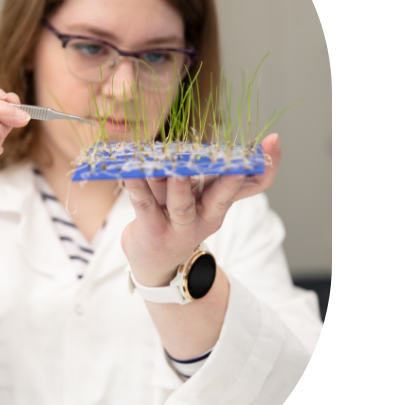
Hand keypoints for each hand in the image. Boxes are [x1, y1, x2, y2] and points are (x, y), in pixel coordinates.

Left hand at [121, 134, 281, 286]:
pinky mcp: (151, 228)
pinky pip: (144, 203)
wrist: (156, 262)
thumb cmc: (180, 219)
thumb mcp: (201, 197)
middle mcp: (203, 213)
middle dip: (230, 180)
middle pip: (221, 196)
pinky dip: (137, 186)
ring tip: (178, 169)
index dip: (265, 166)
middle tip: (237, 164)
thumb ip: (211, 173)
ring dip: (180, 185)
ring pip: (181, 202)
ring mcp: (178, 224)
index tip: (273, 141)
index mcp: (219, 202)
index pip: (250, 185)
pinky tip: (131, 171)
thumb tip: (227, 141)